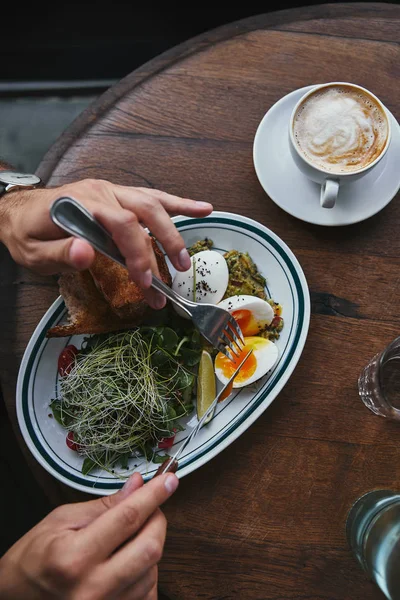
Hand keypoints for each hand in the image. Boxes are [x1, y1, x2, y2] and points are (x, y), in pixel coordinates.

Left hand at [0, 179, 212, 307]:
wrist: (19, 211)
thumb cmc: (27, 233)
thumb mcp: (33, 251)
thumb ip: (59, 252)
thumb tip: (86, 253)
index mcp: (81, 203)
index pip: (121, 225)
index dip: (138, 254)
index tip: (145, 283)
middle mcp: (101, 193)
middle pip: (144, 212)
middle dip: (165, 242)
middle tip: (178, 270)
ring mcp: (111, 192)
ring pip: (152, 203)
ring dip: (175, 227)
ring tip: (190, 251)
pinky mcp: (117, 196)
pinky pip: (151, 197)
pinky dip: (177, 204)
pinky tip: (201, 208)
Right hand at [0, 472, 178, 598]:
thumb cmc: (32, 559)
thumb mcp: (60, 521)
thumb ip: (103, 506)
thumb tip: (136, 486)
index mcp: (75, 557)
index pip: (127, 518)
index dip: (153, 495)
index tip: (169, 480)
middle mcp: (92, 589)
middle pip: (150, 547)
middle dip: (157, 519)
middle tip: (150, 507)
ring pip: (153, 570)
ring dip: (150, 545)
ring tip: (131, 536)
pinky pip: (147, 594)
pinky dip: (147, 573)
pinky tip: (131, 561)